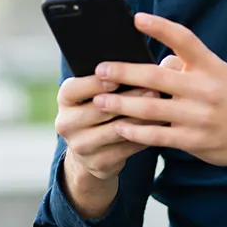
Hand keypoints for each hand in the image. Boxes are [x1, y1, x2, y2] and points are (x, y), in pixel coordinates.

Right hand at [54, 68, 168, 181]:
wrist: (90, 148)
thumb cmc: (100, 106)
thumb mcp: (98, 90)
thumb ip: (117, 74)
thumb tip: (153, 62)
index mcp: (65, 99)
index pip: (75, 89)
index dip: (94, 84)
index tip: (117, 78)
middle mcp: (66, 123)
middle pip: (99, 110)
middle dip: (128, 99)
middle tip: (154, 91)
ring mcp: (81, 146)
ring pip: (115, 130)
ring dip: (140, 119)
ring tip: (161, 108)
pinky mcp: (98, 163)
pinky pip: (125, 149)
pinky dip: (143, 137)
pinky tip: (159, 128)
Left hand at [92, 13, 226, 189]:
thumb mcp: (217, 73)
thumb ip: (187, 65)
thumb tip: (156, 60)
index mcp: (210, 66)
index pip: (185, 40)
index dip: (161, 27)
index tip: (136, 18)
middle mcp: (205, 89)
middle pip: (158, 76)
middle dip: (125, 72)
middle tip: (100, 70)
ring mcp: (199, 117)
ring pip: (152, 108)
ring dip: (122, 103)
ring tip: (99, 99)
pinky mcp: (194, 141)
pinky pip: (158, 135)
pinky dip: (136, 131)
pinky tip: (119, 127)